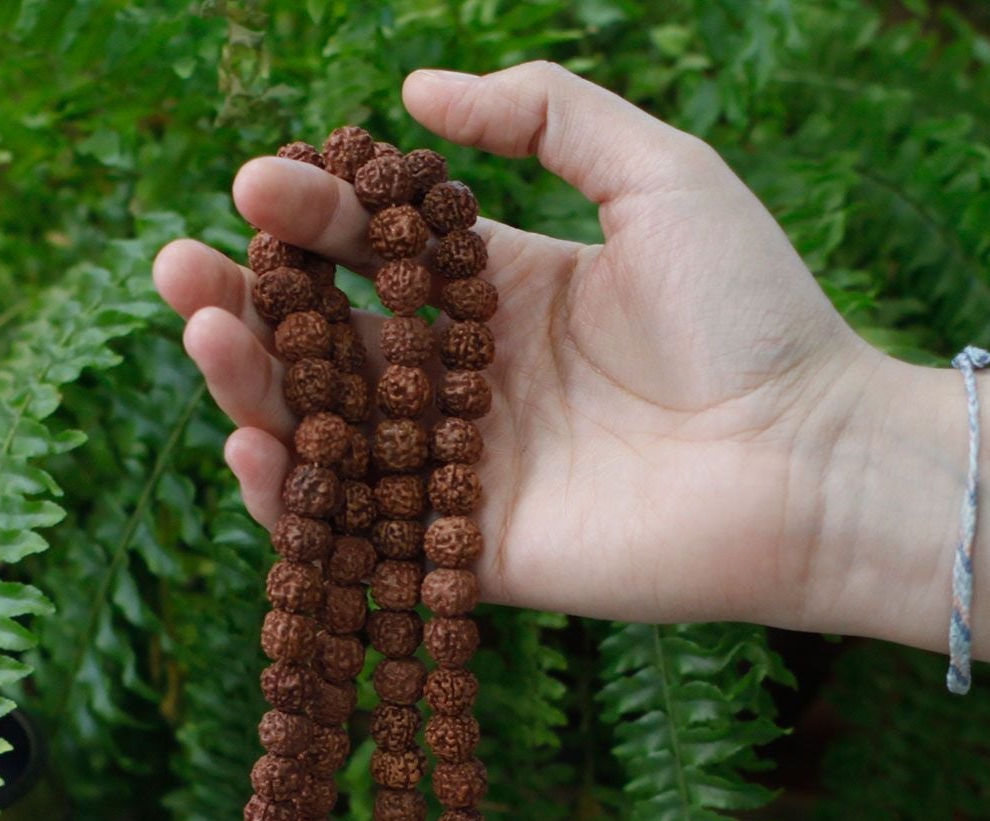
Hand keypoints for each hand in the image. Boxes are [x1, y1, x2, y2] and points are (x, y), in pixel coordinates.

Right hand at [154, 61, 883, 625]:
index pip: (377, 256)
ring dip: (254, 389)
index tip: (256, 184)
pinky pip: (365, 534)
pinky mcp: (475, 557)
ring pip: (332, 435)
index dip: (312, 219)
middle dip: (250, 305)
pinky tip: (250, 445)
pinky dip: (299, 503)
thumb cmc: (751, 312)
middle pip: (331, 346)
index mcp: (504, 295)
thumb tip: (415, 95)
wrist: (810, 457)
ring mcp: (467, 475)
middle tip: (178, 269)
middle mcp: (470, 386)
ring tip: (202, 338)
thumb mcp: (658, 175)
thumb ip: (549, 115)